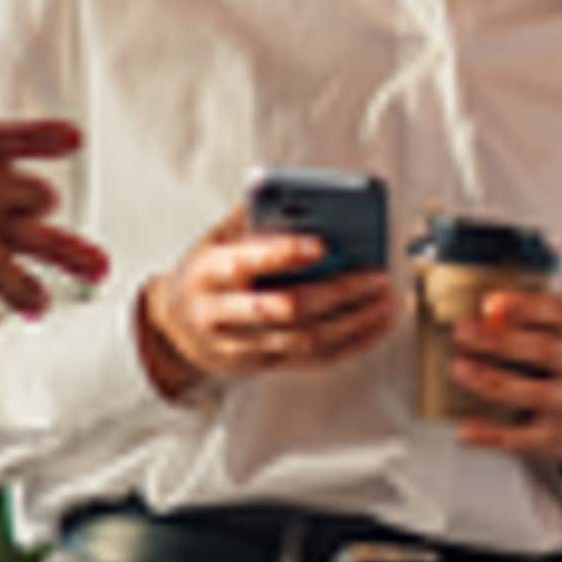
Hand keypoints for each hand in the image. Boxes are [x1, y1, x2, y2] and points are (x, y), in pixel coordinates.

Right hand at [135, 208, 400, 398]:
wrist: (174, 330)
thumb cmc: (205, 275)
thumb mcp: (213, 240)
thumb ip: (250, 219)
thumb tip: (297, 195)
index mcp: (208, 273)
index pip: (246, 264)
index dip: (283, 255)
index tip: (322, 244)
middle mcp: (221, 313)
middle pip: (285, 308)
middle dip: (337, 292)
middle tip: (376, 276)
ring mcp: (241, 345)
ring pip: (305, 340)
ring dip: (353, 322)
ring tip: (386, 301)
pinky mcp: (261, 366)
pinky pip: (311, 360)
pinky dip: (350, 343)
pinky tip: (375, 326)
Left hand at [444, 282, 561, 479]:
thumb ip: (529, 320)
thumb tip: (484, 311)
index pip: (561, 314)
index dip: (526, 307)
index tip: (491, 302)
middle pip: (546, 351)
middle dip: (501, 341)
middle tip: (463, 332)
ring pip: (535, 394)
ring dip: (493, 381)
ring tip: (460, 368)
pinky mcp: (558, 437)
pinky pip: (523, 438)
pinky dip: (492, 434)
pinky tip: (467, 428)